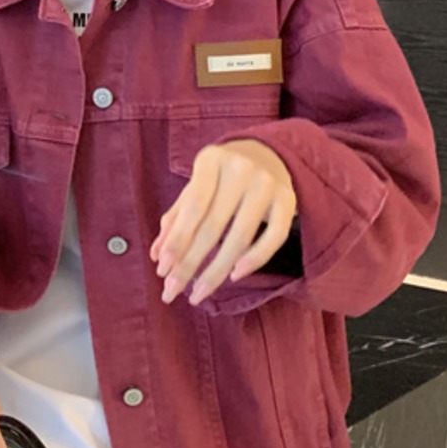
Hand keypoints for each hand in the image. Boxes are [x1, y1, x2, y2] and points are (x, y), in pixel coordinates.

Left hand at [150, 138, 296, 305]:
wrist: (266, 154)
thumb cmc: (220, 178)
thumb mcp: (195, 187)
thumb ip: (176, 218)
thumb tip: (157, 256)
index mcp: (211, 160)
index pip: (193, 205)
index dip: (178, 239)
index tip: (163, 269)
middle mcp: (241, 168)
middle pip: (213, 226)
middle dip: (190, 263)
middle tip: (173, 291)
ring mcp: (267, 184)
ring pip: (240, 237)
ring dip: (217, 271)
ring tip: (198, 293)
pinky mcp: (289, 200)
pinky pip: (274, 237)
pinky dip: (255, 259)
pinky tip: (234, 276)